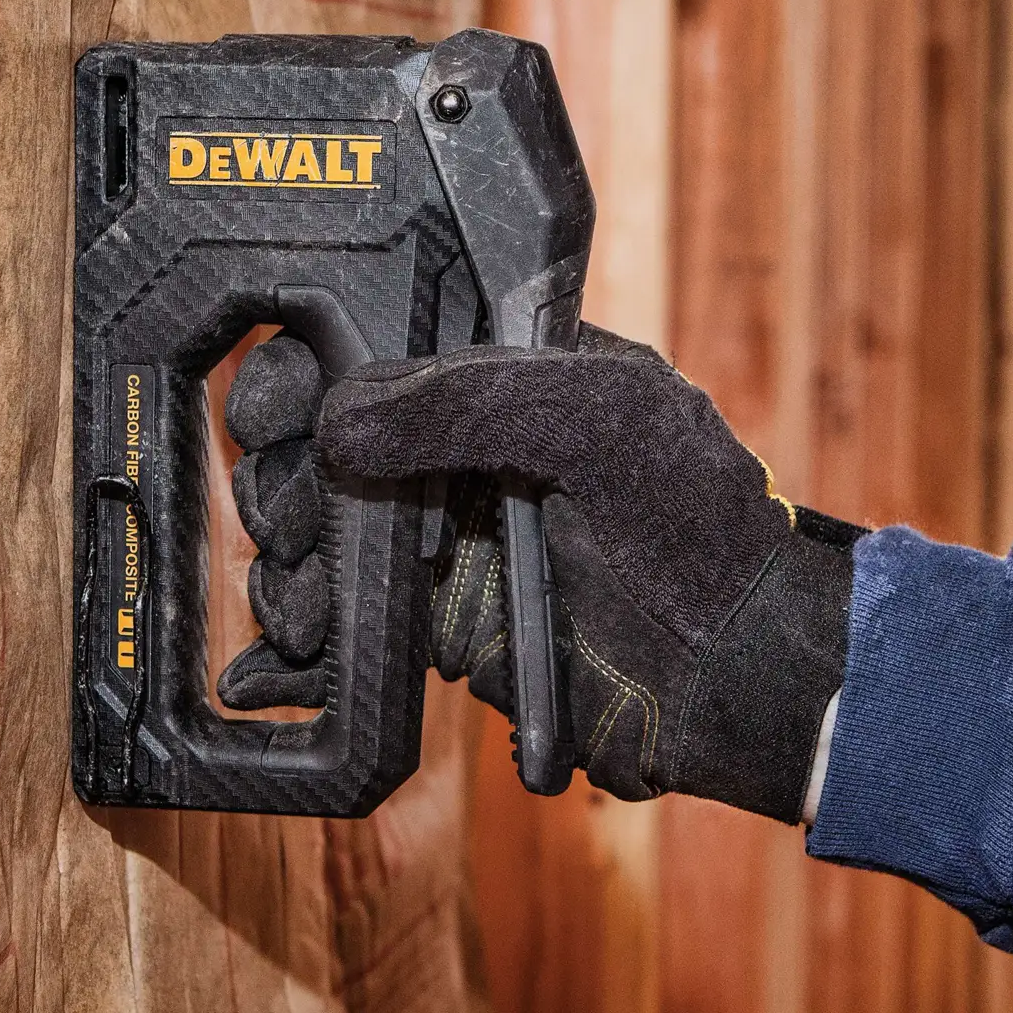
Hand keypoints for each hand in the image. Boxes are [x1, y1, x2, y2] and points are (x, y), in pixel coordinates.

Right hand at [317, 325, 862, 821]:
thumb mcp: (599, 420)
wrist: (737, 671)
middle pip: (322, 439)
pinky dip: (300, 635)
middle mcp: (456, 444)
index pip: (369, 342)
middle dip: (284, 475)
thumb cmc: (699, 519)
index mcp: (493, 369)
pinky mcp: (436, 615)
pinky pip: (346, 612)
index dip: (306, 367)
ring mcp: (442, 531)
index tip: (275, 410)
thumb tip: (337, 419)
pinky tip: (280, 654)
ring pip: (320, 528)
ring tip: (299, 592)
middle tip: (290, 516)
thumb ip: (470, 403)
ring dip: (287, 560)